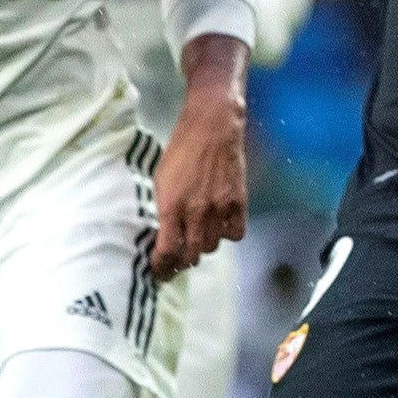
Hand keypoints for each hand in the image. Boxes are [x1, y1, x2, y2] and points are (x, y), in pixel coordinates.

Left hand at [151, 35, 248, 278]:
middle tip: (178, 259)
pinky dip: (227, 234)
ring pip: (212, 247)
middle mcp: (196, 213)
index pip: (166, 253)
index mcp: (171, 207)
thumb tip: (162, 236)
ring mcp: (220, 208)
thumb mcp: (160, 180)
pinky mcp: (239, 202)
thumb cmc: (181, 150)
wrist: (212, 126)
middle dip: (181, 261)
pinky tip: (220, 225)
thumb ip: (162, 211)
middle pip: (191, 256)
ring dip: (203, 246)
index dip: (161, 268)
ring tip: (197, 236)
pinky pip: (235, 234)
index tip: (158, 272)